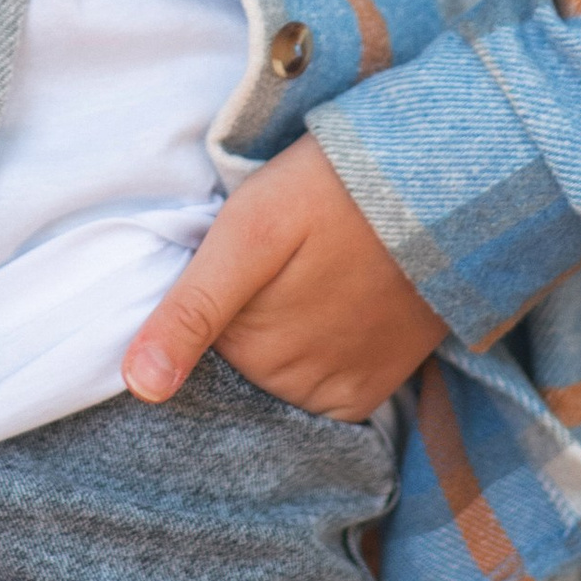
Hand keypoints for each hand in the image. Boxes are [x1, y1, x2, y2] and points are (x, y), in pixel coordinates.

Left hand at [122, 134, 446, 419]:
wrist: (441, 185)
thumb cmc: (332, 191)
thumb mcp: (249, 231)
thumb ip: (193, 310)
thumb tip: (140, 387)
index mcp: (248, 350)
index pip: (197, 343)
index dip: (206, 299)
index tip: (234, 262)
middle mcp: (293, 388)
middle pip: (240, 362)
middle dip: (244, 318)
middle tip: (279, 258)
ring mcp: (339, 393)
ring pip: (279, 377)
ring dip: (281, 339)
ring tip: (308, 275)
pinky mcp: (375, 389)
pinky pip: (324, 394)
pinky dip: (316, 361)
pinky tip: (330, 309)